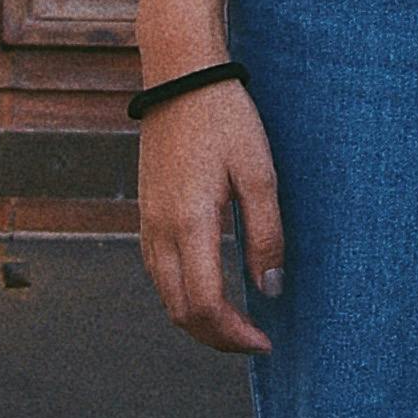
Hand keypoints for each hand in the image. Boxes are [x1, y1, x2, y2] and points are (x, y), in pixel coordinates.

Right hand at [139, 75, 285, 357]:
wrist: (181, 76)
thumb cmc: (226, 119)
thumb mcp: (260, 174)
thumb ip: (266, 235)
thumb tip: (270, 290)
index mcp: (190, 223)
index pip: (204, 306)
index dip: (234, 335)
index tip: (265, 340)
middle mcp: (160, 231)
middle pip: (180, 312)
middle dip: (217, 337)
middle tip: (254, 339)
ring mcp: (148, 223)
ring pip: (166, 296)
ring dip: (199, 319)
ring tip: (238, 321)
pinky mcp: (146, 213)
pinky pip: (160, 272)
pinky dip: (184, 294)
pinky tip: (212, 289)